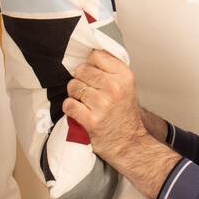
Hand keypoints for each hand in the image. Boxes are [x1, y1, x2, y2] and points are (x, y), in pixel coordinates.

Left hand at [63, 49, 148, 167]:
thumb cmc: (124, 113)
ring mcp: (102, 104)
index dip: (91, 64)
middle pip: (81, 70)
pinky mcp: (91, 120)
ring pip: (73, 86)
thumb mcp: (127, 86)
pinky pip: (68, 104)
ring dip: (75, 95)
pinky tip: (80, 112)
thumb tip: (88, 55)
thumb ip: (111, 70)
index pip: (96, 55)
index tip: (93, 74)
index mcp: (124, 76)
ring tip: (85, 102)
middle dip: (81, 80)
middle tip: (89, 91)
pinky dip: (71, 108)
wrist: (129, 142)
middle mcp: (114, 87)